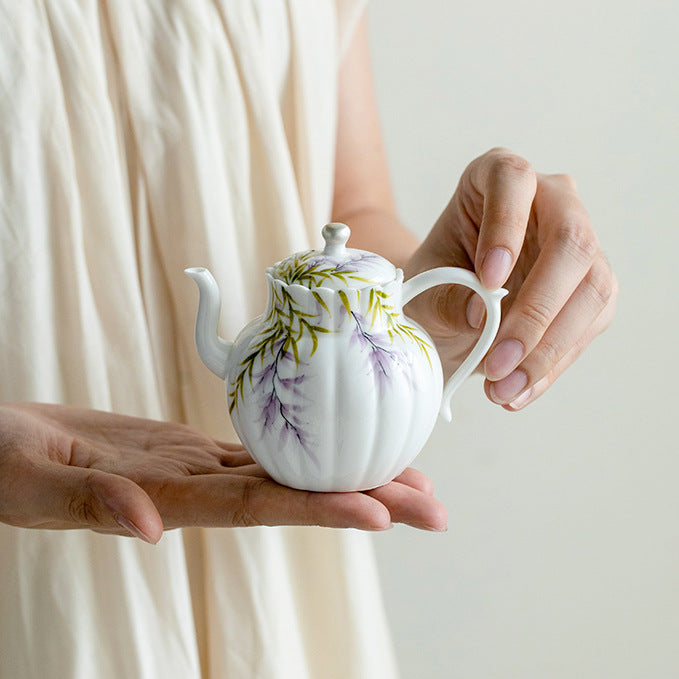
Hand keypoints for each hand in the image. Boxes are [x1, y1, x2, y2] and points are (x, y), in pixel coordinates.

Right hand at [0, 403, 446, 541]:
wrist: (0, 448)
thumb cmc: (4, 464)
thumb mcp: (35, 480)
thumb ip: (90, 504)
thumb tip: (149, 528)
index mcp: (167, 500)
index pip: (257, 506)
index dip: (320, 509)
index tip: (382, 512)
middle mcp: (196, 491)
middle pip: (294, 495)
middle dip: (365, 500)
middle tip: (433, 507)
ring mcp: (197, 469)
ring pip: (287, 473)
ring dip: (348, 476)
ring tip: (411, 478)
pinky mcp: (189, 448)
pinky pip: (259, 449)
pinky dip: (305, 448)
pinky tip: (340, 445)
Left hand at [404, 147, 617, 409]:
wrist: (447, 309)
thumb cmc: (434, 284)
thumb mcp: (425, 291)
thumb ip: (448, 299)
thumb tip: (487, 317)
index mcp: (497, 178)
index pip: (513, 181)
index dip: (506, 226)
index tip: (488, 281)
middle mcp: (549, 202)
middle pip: (570, 240)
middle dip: (536, 311)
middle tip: (497, 363)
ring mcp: (578, 245)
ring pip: (591, 289)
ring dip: (548, 350)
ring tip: (502, 390)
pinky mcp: (591, 288)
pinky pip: (588, 326)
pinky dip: (552, 365)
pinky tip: (519, 391)